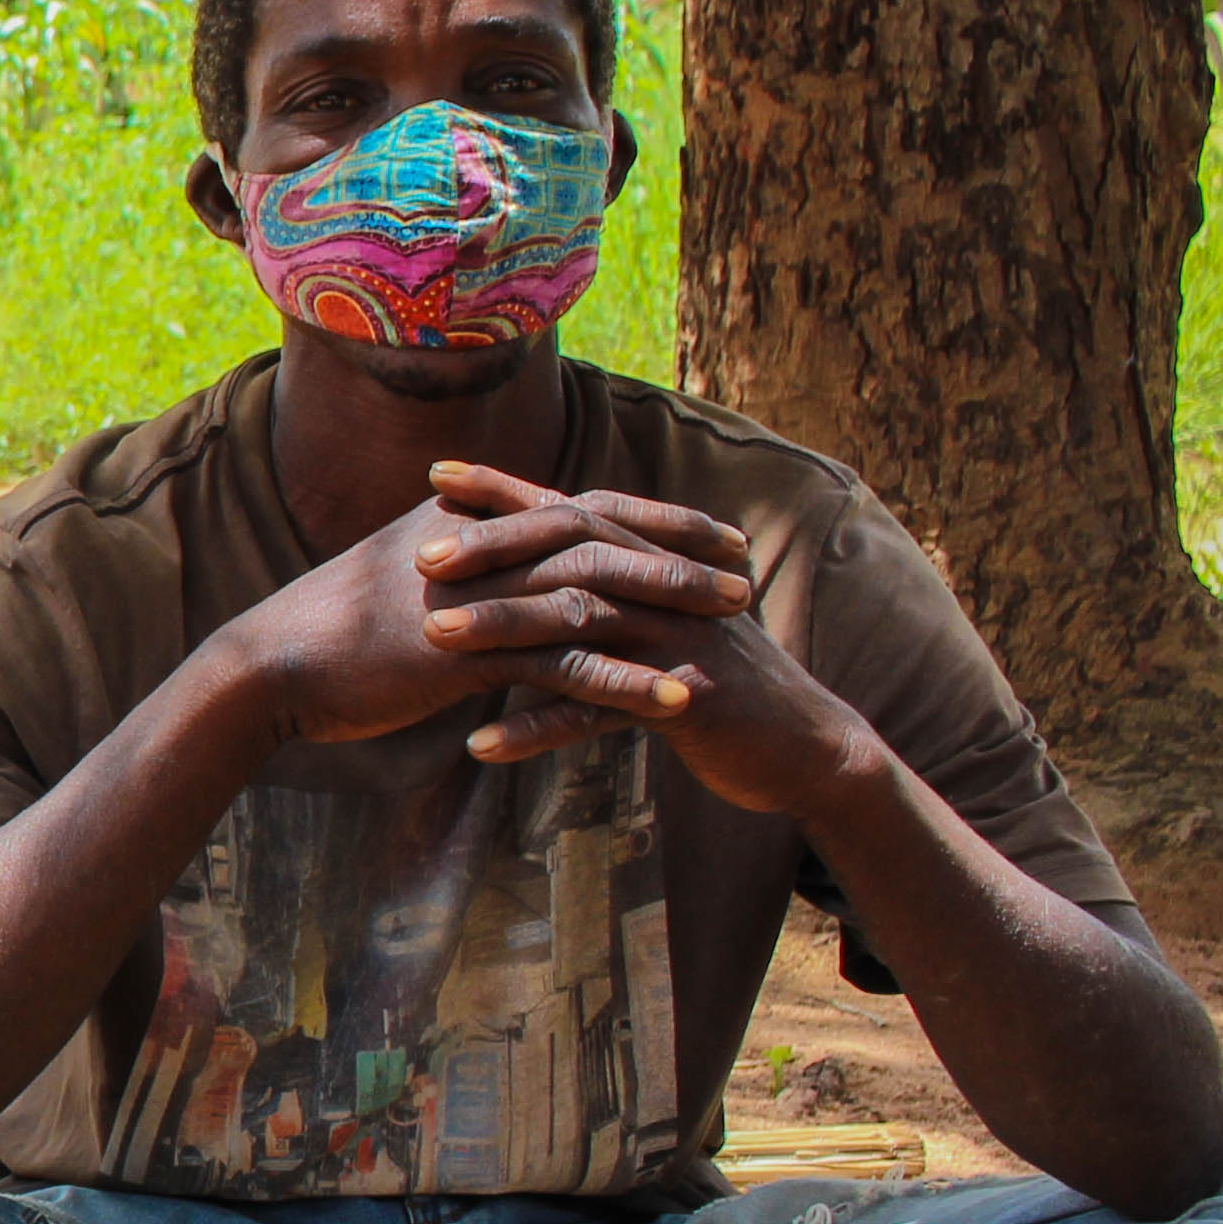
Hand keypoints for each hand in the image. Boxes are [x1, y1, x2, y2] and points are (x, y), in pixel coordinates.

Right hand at [218, 490, 693, 751]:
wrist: (268, 667)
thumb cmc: (322, 632)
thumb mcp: (391, 577)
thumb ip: (448, 559)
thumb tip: (484, 559)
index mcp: (468, 520)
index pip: (578, 506)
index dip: (649, 518)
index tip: (707, 532)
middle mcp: (481, 544)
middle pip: (601, 536)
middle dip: (679, 551)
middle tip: (744, 569)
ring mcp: (476, 595)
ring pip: (594, 593)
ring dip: (670, 608)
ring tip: (733, 625)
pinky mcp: (468, 651)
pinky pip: (563, 664)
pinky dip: (623, 679)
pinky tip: (674, 698)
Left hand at [413, 465, 877, 815]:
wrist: (804, 750)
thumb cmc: (716, 688)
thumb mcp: (663, 628)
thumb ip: (610, 594)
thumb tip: (535, 572)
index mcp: (655, 562)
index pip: (572, 509)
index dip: (507, 490)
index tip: (436, 473)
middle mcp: (667, 586)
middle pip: (573, 548)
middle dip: (494, 547)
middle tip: (418, 557)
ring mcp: (679, 638)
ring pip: (579, 621)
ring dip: (501, 629)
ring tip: (431, 636)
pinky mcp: (685, 697)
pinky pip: (597, 711)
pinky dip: (537, 728)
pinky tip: (479, 747)